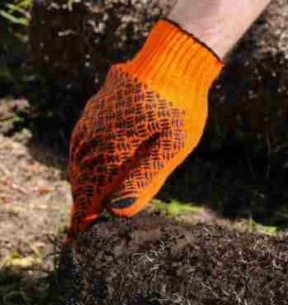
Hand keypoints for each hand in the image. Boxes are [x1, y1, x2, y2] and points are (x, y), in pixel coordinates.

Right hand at [69, 20, 221, 236]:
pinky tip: (88, 166)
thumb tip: (119, 211)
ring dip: (80, 180)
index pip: (92, 188)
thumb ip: (146, 178)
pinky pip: (82, 138)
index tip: (81, 236)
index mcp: (112, 146)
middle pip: (81, 174)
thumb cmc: (182, 106)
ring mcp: (93, 116)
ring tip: (85, 202)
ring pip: (79, 156)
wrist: (175, 59)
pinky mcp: (97, 106)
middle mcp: (95, 131)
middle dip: (82, 200)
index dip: (85, 214)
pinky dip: (82, 158)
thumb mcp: (172, 146)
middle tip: (83, 227)